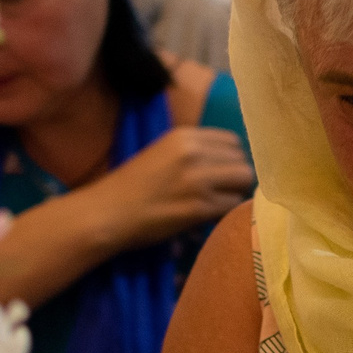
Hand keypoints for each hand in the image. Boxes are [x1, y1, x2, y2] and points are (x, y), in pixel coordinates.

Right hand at [87, 126, 252, 251]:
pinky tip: (208, 216)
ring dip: (234, 194)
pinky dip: (225, 212)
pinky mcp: (199, 207)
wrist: (108, 213)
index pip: (232, 141)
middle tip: (221, 191)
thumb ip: (193, 151)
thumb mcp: (162, 154)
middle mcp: (194, 153)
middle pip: (242, 160)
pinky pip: (232, 205)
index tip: (222, 173)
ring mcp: (198, 180)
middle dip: (236, 177)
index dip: (231, 159)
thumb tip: (229, 160)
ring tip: (216, 203)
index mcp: (184, 136)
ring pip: (243, 181)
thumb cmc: (132, 186)